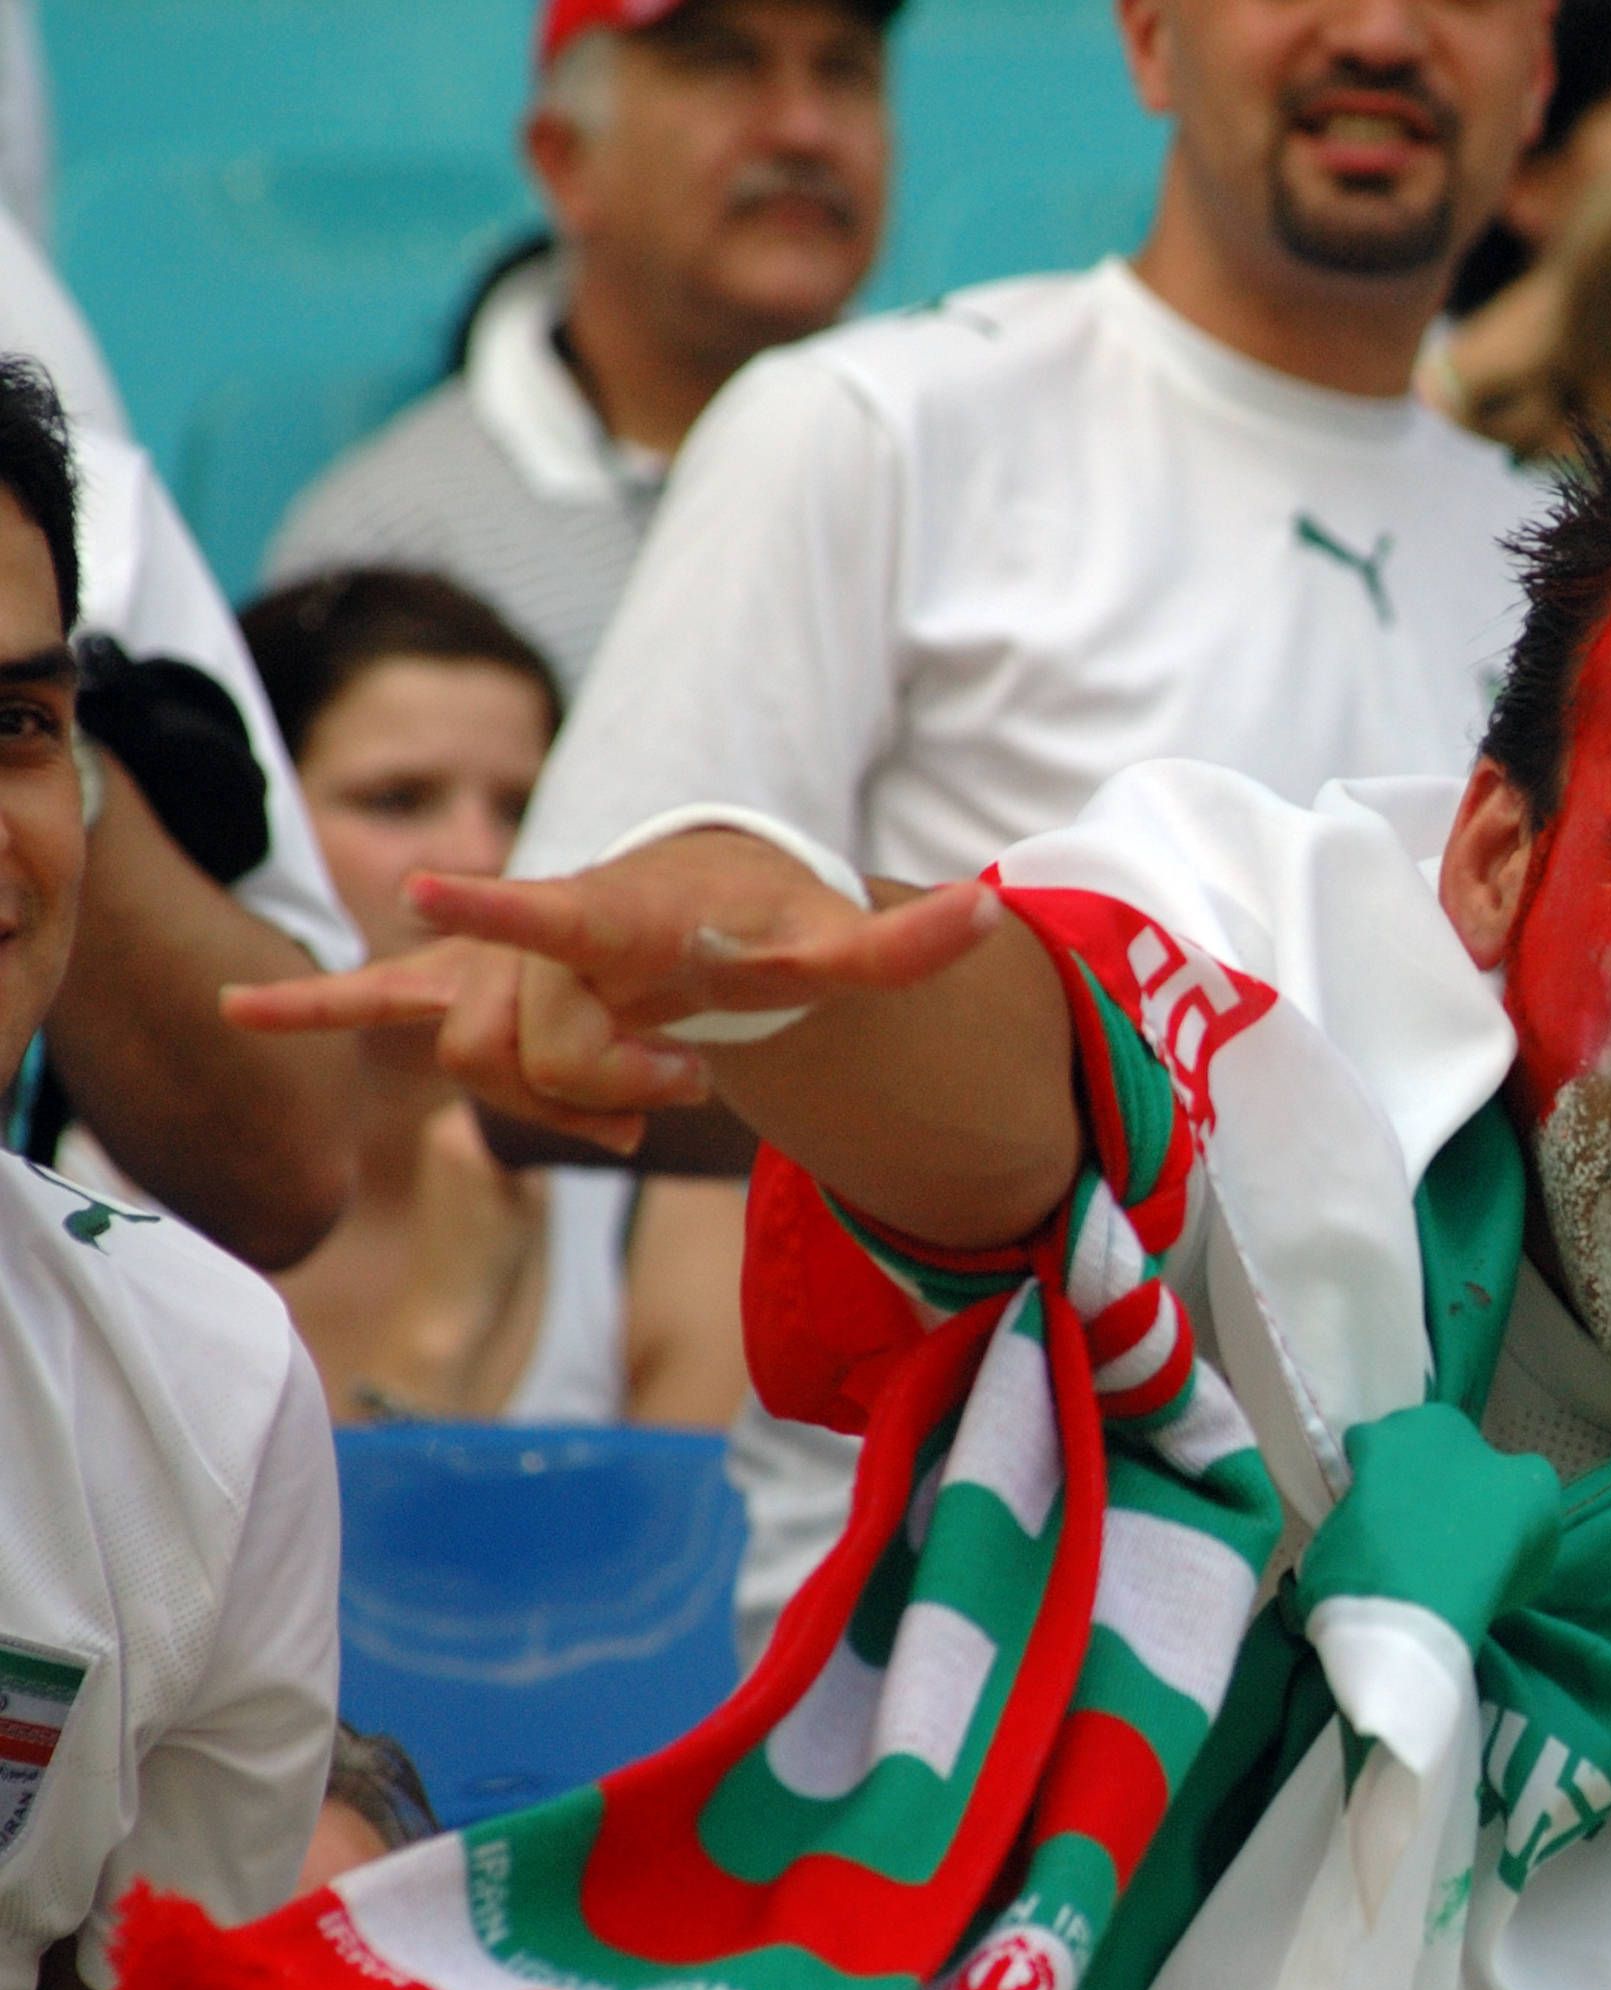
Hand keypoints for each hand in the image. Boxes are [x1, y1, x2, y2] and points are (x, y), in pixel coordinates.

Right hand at [221, 832, 997, 1152]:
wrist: (703, 903)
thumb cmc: (764, 928)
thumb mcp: (835, 945)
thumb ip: (904, 946)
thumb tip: (991, 914)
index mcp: (620, 914)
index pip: (554, 910)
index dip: (501, 903)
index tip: (430, 885)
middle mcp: (539, 930)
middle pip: (521, 1043)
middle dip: (601, 1089)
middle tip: (687, 1093)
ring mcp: (495, 960)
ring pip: (475, 1064)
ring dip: (558, 1102)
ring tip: (643, 1099)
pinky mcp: (467, 987)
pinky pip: (373, 998)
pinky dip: (308, 1007)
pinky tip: (239, 1012)